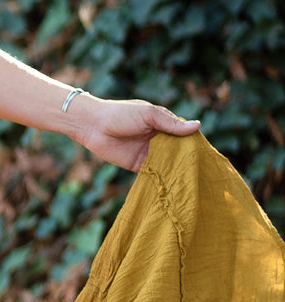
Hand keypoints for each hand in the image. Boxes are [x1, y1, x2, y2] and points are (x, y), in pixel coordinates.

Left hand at [71, 94, 199, 171]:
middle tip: (204, 172)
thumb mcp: (148, 115)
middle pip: (178, 151)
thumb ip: (170, 124)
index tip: (209, 154)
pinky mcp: (138, 165)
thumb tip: (197, 126)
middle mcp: (159, 139)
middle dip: (188, 160)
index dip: (195, 144)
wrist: (93, 126)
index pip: (185, 134)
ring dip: (177, 170)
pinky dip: (162, 178)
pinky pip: (153, 172)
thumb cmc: (121, 114)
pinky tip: (173, 186)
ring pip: (168, 163)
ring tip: (193, 182)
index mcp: (163, 124)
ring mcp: (149, 153)